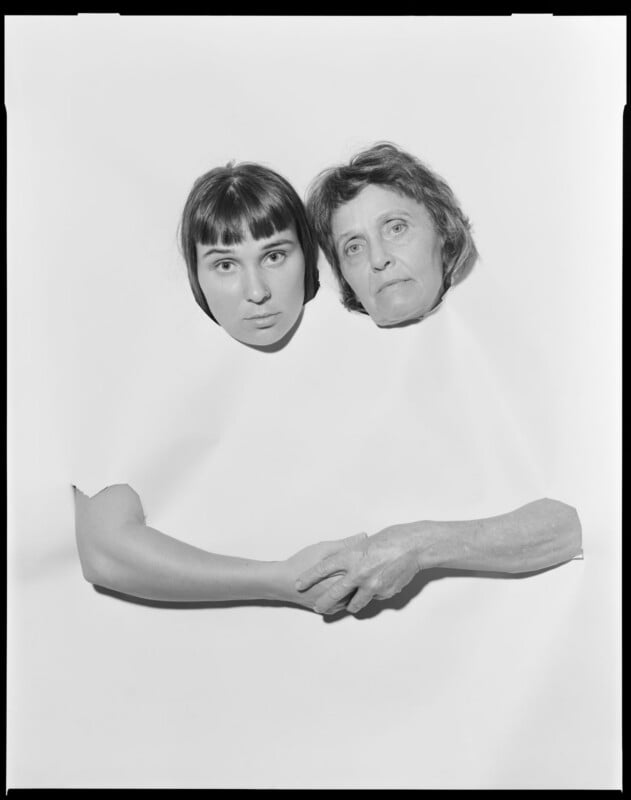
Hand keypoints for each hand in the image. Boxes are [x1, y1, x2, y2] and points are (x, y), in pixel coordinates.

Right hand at [277, 533, 367, 613]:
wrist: (281, 582)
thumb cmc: (300, 564)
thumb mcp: (322, 549)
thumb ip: (345, 544)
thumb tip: (363, 536)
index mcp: (339, 580)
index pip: (366, 573)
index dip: (373, 563)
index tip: (376, 556)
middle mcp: (339, 596)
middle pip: (365, 589)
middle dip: (371, 577)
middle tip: (373, 565)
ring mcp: (335, 606)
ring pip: (358, 598)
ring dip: (362, 588)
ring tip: (364, 574)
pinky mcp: (332, 610)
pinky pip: (348, 603)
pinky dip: (352, 595)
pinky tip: (352, 585)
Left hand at [295, 524, 421, 614]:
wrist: (413, 547)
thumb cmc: (390, 539)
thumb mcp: (363, 542)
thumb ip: (349, 552)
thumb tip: (339, 560)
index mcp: (350, 556)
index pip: (322, 569)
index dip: (309, 577)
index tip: (298, 583)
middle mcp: (358, 572)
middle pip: (334, 593)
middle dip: (323, 602)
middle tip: (317, 607)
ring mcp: (371, 585)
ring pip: (354, 603)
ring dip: (349, 604)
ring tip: (345, 605)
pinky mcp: (384, 593)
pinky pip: (373, 599)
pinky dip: (371, 595)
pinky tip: (375, 588)